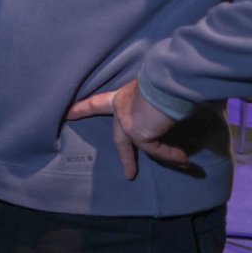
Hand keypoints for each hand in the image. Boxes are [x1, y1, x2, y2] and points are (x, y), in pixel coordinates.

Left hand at [65, 78, 188, 179]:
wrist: (168, 78)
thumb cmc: (164, 78)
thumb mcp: (154, 90)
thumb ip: (154, 101)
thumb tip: (169, 106)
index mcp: (123, 96)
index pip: (98, 103)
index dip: (83, 108)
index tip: (67, 113)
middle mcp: (122, 108)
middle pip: (116, 134)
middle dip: (116, 148)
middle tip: (102, 157)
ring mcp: (127, 122)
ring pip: (132, 145)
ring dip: (136, 160)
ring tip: (137, 174)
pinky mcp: (138, 134)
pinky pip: (156, 150)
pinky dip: (171, 156)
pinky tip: (184, 160)